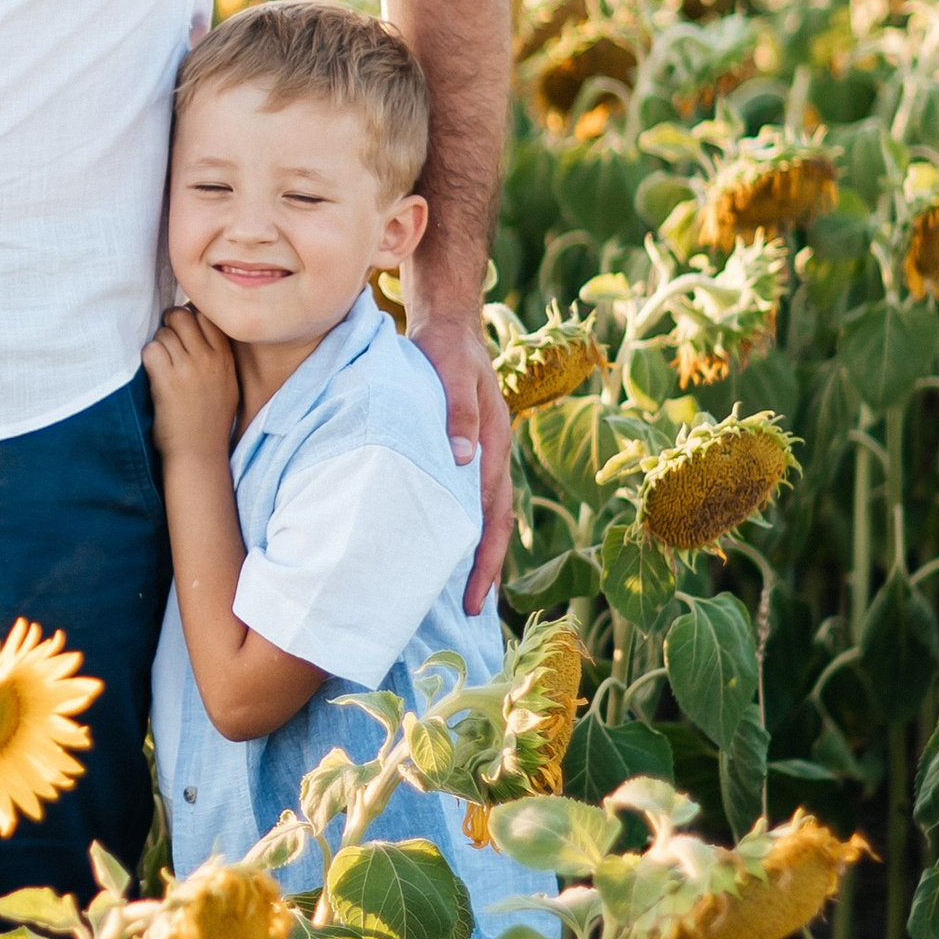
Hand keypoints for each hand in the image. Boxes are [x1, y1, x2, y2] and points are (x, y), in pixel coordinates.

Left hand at [141, 304, 241, 460]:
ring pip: (164, 332)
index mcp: (226, 357)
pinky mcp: (167, 381)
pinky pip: (151, 350)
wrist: (199, 454)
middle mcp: (209, 358)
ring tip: (161, 363)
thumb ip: (217, 353)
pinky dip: (148, 358)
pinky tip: (153, 373)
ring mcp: (188, 369)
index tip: (183, 330)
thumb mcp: (226, 382)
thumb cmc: (210, 420)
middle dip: (170, 323)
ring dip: (158, 343)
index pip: (207, 315)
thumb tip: (197, 325)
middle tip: (167, 341)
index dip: (190, 316)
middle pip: (183, 315)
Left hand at [410, 302, 512, 607]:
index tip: (476, 597)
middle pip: (493, 525)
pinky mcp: (466, 452)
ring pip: (482, 515)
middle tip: (473, 611)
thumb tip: (462, 459)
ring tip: (461, 592)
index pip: (493, 516)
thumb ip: (457, 413)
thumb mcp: (453, 375)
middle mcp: (492, 458)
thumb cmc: (449, 352)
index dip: (485, 559)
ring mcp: (481, 456)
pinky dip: (462, 525)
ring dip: (474, 552)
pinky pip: (468, 497)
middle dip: (485, 570)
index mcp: (493, 447)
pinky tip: (444, 544)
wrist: (451, 327)